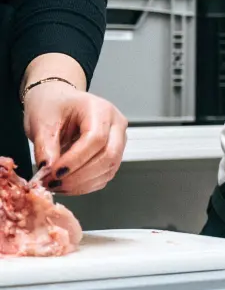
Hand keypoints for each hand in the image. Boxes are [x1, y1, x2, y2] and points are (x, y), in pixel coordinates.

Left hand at [25, 81, 127, 195]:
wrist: (58, 104)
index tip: (53, 173)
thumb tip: (48, 169)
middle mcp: (115, 123)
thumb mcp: (42, 122)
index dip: (75, 159)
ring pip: (109, 169)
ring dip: (81, 184)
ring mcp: (118, 139)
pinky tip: (65, 184)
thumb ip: (45, 146)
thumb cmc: (52, 107)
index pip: (96, 138)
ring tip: (55, 185)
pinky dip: (85, 186)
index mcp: (100, 109)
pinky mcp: (113, 154)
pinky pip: (105, 175)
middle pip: (109, 155)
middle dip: (80, 176)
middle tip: (53, 183)